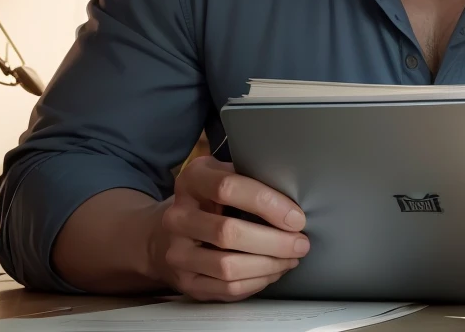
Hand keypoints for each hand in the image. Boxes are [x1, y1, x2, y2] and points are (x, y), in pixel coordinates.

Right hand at [144, 156, 309, 300]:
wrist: (163, 234)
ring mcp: (177, 252)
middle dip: (275, 241)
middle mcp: (178, 217)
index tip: (296, 218)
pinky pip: (227, 288)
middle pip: (229, 232)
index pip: (228, 188)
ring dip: (269, 265)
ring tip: (291, 258)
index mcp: (191, 181)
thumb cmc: (208, 202)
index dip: (267, 204)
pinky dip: (258, 282)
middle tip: (301, 242)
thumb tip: (295, 193)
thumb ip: (251, 178)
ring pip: (228, 266)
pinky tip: (273, 271)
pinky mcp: (185, 282)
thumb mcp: (221, 176)